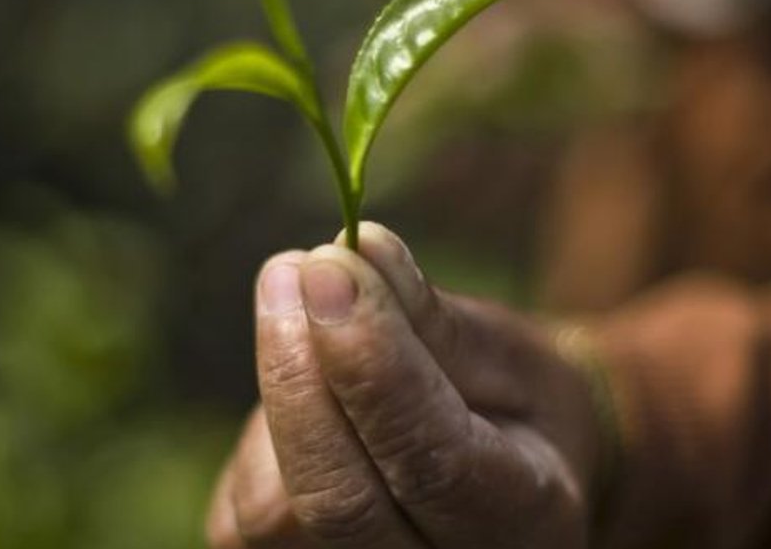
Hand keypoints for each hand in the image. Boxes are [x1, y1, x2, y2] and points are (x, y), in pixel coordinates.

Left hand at [206, 222, 601, 548]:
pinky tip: (306, 397)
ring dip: (283, 398)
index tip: (330, 270)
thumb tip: (354, 248)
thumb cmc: (513, 405)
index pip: (436, 461)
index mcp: (526, 521)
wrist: (503, 476)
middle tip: (289, 271)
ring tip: (319, 337)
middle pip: (338, 502)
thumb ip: (430, 315)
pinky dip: (265, 432)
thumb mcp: (504, 351)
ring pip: (274, 510)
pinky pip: (244, 505)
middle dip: (299, 375)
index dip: (374, 365)